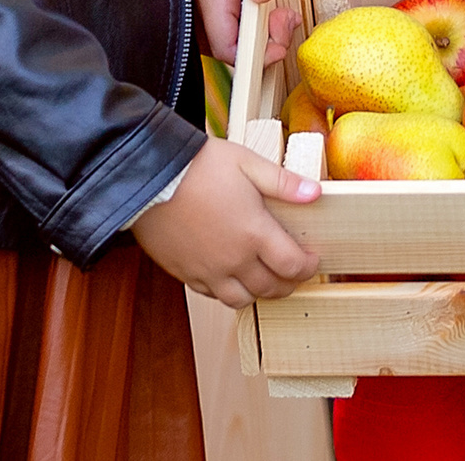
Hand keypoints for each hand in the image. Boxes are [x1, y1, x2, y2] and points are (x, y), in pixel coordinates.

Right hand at [130, 136, 321, 306]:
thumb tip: (315, 193)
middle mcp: (233, 259)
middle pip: (271, 288)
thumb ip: (283, 182)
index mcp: (254, 233)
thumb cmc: (199, 166)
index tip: (312, 259)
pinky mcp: (185, 273)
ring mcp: (208, 271)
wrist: (149, 177)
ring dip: (259, 293)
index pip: (292, 265)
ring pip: (242, 300)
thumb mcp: (247, 163)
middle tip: (294, 272)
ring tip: (264, 278)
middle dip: (289, 283)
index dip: (308, 267)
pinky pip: (213, 295)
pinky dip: (228, 291)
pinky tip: (231, 275)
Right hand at [195, 0, 296, 62]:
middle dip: (263, 44)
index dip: (252, 56)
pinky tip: (271, 4)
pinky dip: (255, 22)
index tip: (279, 44)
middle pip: (229, 47)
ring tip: (284, 12)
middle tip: (288, 18)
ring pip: (232, 37)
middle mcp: (204, 0)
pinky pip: (234, 21)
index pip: (224, 45)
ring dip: (261, 34)